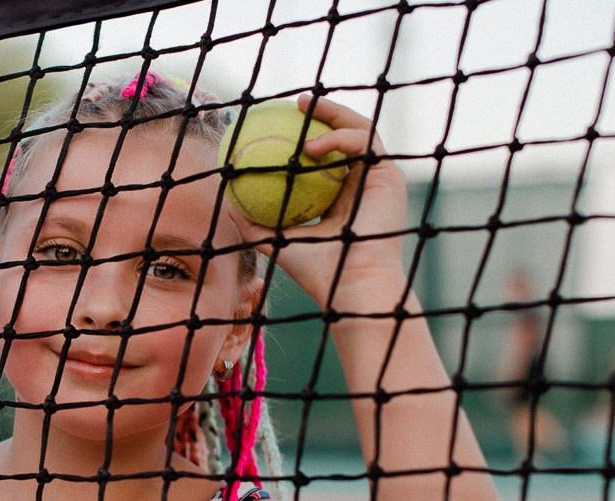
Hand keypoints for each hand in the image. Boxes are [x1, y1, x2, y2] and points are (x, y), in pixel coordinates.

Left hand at [231, 94, 408, 312]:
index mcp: (340, 197)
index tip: (280, 123)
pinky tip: (312, 145)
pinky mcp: (389, 177)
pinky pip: (364, 143)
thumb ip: (253, 223)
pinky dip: (339, 139)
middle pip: (345, 136)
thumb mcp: (276, 242)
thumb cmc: (315, 270)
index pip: (325, 158)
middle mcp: (361, 184)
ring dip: (333, 115)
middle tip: (297, 102)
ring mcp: (377, 179)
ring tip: (305, 107)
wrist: (349, 283)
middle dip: (325, 113)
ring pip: (358, 131)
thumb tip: (225, 203)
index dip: (307, 135)